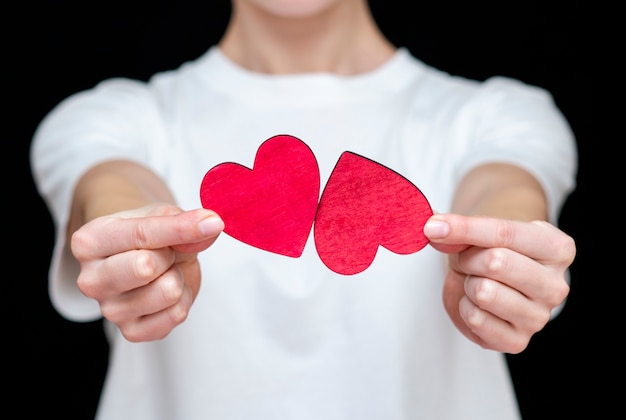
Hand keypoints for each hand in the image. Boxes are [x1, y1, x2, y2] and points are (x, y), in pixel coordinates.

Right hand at [70, 203, 223, 341]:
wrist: (143, 257)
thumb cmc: (147, 234)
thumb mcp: (163, 216)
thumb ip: (183, 221)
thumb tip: (210, 225)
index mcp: (88, 242)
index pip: (141, 234)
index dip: (181, 228)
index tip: (212, 222)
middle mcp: (91, 280)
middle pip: (146, 267)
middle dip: (170, 255)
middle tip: (165, 252)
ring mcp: (109, 310)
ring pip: (168, 292)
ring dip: (177, 277)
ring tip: (165, 271)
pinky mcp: (131, 332)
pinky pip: (176, 314)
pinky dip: (183, 299)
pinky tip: (167, 289)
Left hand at [424, 214, 574, 353]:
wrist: (491, 278)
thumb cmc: (490, 250)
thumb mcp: (477, 232)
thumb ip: (457, 230)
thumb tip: (434, 230)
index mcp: (557, 249)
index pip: (505, 233)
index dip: (464, 228)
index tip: (433, 226)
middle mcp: (556, 285)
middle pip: (496, 262)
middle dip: (468, 258)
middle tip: (468, 260)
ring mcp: (540, 317)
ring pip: (484, 292)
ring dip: (468, 284)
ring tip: (477, 282)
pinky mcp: (517, 341)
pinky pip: (476, 319)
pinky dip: (466, 308)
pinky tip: (477, 304)